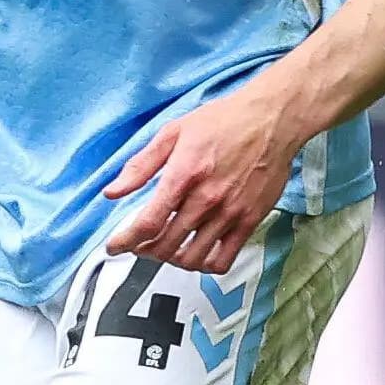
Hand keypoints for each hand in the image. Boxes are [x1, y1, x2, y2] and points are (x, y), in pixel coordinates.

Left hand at [101, 82, 306, 273]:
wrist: (272, 119)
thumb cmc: (224, 121)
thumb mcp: (173, 132)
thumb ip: (141, 166)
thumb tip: (112, 192)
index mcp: (183, 175)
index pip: (148, 223)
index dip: (125, 241)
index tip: (114, 246)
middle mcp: (206, 198)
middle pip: (166, 245)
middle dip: (145, 251)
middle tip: (139, 245)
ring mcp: (230, 212)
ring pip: (193, 258)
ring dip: (172, 260)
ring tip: (167, 250)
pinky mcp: (250, 220)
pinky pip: (225, 259)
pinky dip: (206, 266)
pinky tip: (198, 254)